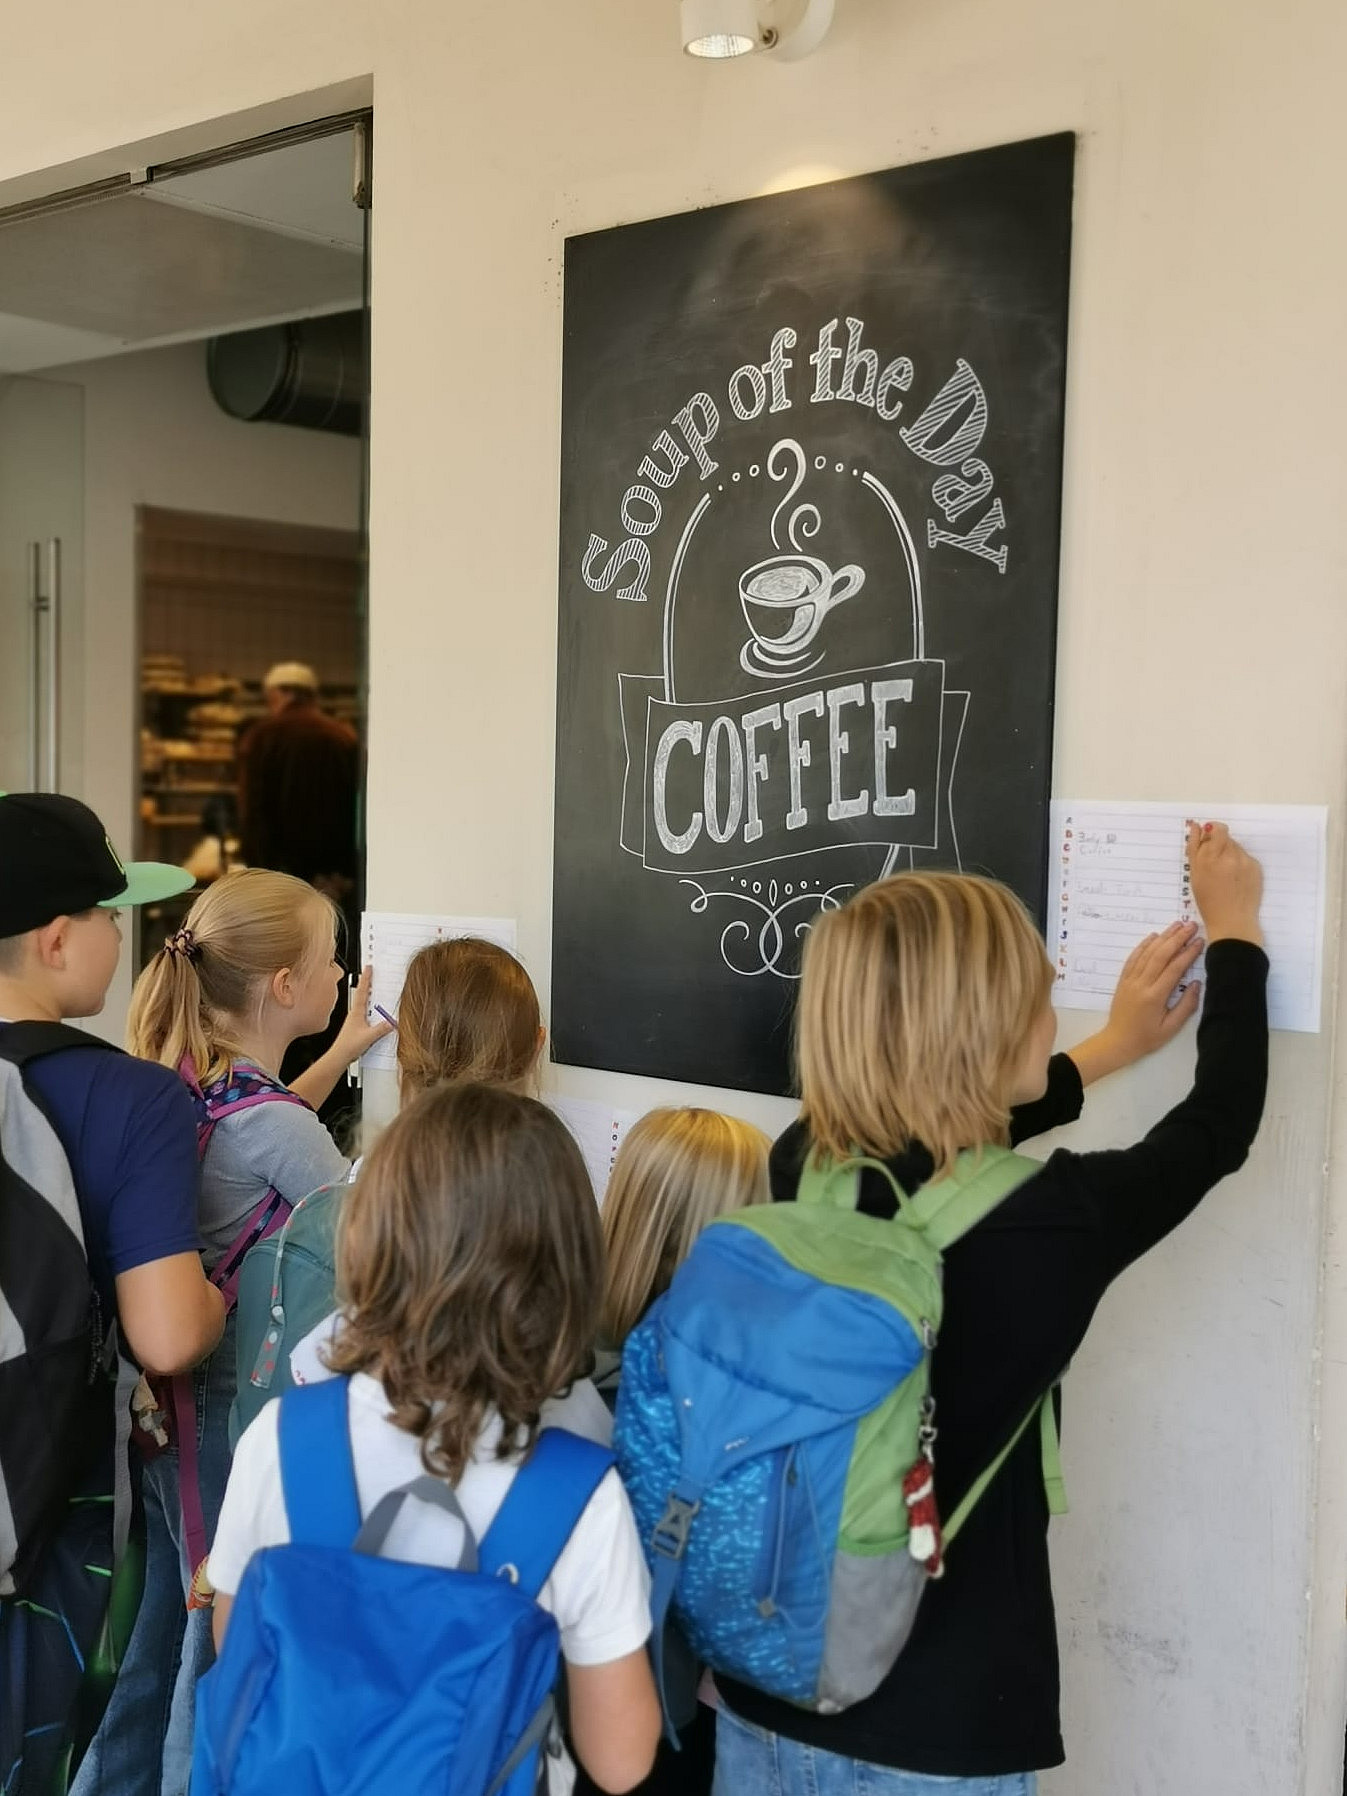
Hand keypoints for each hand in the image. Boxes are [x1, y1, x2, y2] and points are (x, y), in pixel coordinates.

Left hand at [331, 965, 394, 1065]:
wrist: (339, 1056)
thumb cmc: (348, 1046)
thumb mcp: (369, 1036)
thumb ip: (381, 1029)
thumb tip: (392, 1021)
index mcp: (356, 1012)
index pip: (362, 991)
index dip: (366, 978)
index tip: (369, 968)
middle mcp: (354, 1014)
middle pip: (362, 994)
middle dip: (367, 983)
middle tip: (371, 973)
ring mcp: (354, 1020)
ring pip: (363, 1003)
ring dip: (368, 995)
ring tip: (373, 988)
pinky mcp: (356, 1027)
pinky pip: (364, 1013)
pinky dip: (369, 1008)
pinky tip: (374, 1012)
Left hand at [1067, 921, 1203, 1085]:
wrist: (1117, 1041)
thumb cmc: (1147, 1038)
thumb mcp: (1171, 1027)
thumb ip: (1186, 1005)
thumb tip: (1197, 984)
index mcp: (1155, 996)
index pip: (1175, 968)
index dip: (1188, 953)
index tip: (1200, 941)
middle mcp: (1141, 984)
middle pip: (1161, 955)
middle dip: (1177, 938)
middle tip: (1191, 925)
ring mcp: (1130, 980)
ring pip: (1147, 953)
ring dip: (1163, 937)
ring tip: (1177, 925)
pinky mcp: (1123, 980)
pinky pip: (1133, 958)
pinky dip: (1144, 945)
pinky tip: (1154, 936)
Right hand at [1187, 820, 1263, 945]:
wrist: (1232, 921)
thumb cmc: (1209, 901)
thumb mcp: (1195, 875)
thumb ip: (1195, 848)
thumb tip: (1198, 826)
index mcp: (1210, 857)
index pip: (1215, 829)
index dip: (1212, 830)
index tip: (1208, 836)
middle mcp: (1228, 856)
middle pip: (1225, 837)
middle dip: (1219, 845)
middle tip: (1215, 863)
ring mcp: (1244, 861)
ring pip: (1236, 847)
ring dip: (1230, 854)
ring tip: (1227, 875)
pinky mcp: (1256, 867)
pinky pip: (1246, 858)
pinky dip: (1240, 864)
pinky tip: (1237, 880)